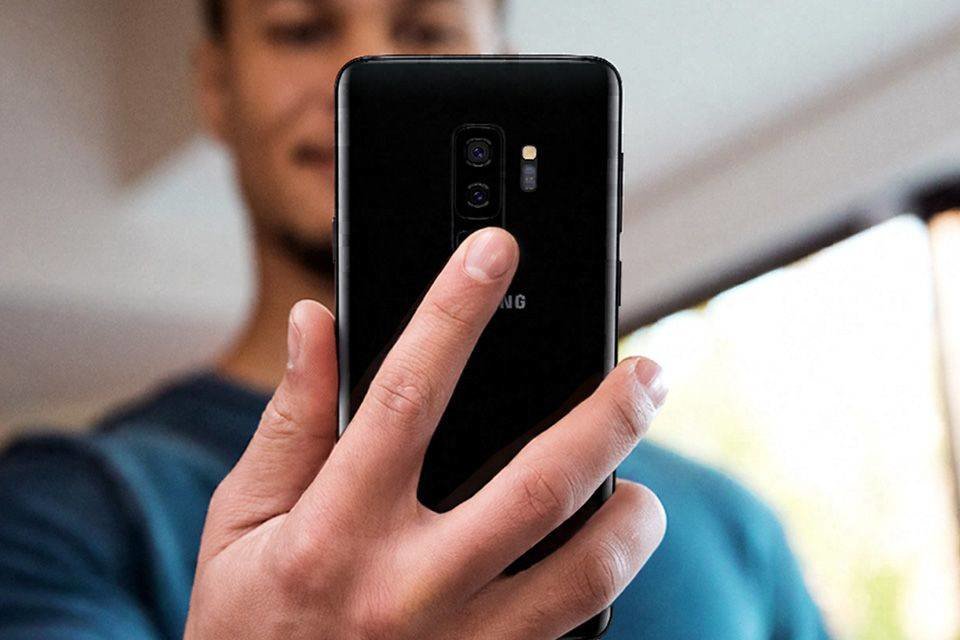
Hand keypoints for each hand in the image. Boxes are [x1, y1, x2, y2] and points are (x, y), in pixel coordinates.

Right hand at [184, 228, 666, 639]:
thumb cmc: (248, 630)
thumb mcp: (241, 523)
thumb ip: (291, 422)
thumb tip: (317, 325)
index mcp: (335, 531)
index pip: (406, 395)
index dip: (453, 312)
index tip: (493, 254)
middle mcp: (407, 588)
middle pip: (538, 485)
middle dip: (608, 417)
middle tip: (648, 374)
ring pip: (585, 572)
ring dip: (632, 519)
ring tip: (639, 487)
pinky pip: (575, 631)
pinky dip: (604, 586)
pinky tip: (601, 557)